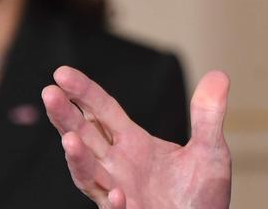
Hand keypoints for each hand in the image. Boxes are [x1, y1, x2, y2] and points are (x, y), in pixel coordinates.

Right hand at [42, 65, 232, 208]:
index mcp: (132, 144)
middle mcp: (118, 167)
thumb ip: (207, 115)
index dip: (83, 92)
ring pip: (89, 175)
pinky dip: (114, 205)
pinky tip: (117, 194)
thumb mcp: (209, 150)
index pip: (102, 111)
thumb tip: (218, 75)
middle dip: (66, 117)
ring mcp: (118, 194)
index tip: (61, 73)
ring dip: (78, 159)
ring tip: (69, 140)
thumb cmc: (200, 195)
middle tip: (49, 93)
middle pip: (84, 137)